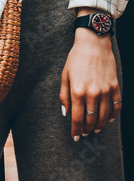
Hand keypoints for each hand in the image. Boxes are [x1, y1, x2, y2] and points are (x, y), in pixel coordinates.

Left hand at [59, 9, 121, 140]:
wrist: (93, 43)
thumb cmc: (76, 58)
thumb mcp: (64, 75)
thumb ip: (64, 96)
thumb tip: (66, 113)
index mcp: (77, 91)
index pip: (76, 118)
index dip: (75, 130)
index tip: (75, 137)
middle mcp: (92, 93)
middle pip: (91, 120)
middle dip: (86, 129)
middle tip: (84, 133)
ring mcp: (105, 91)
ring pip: (104, 116)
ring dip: (100, 125)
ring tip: (95, 129)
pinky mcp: (115, 87)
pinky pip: (116, 106)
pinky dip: (114, 115)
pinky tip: (109, 119)